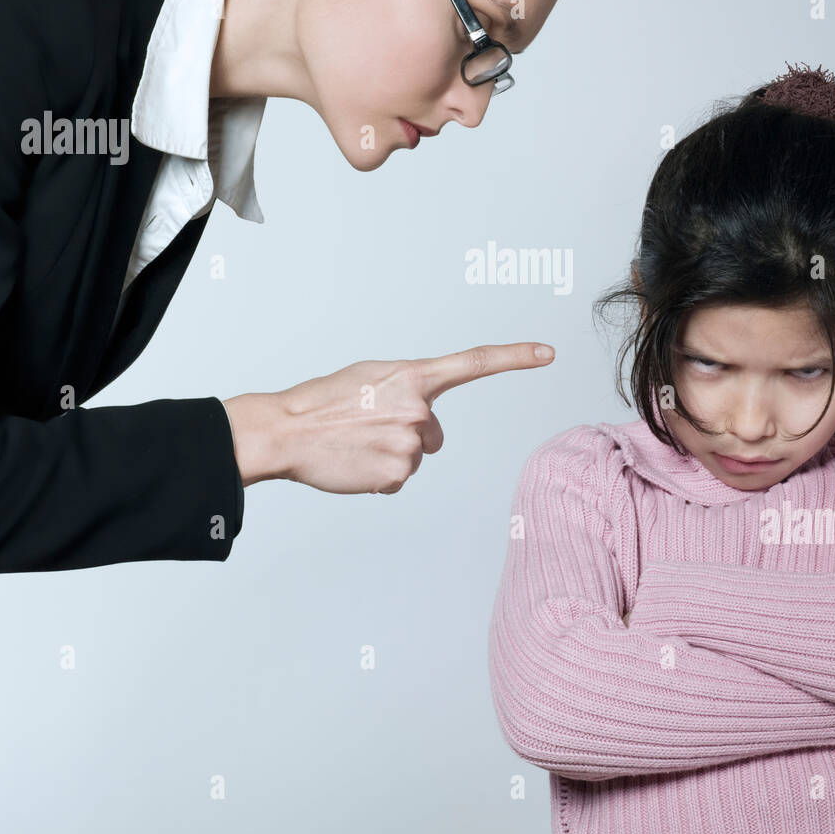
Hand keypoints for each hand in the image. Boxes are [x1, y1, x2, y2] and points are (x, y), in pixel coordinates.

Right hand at [223, 343, 554, 494]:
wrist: (286, 431)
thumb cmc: (323, 402)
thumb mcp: (370, 378)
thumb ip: (405, 388)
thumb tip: (423, 410)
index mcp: (412, 375)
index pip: (474, 363)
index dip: (515, 358)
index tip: (548, 353)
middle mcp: (418, 408)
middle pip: (434, 433)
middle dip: (407, 434)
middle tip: (366, 428)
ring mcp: (410, 443)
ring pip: (415, 457)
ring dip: (389, 455)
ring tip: (355, 444)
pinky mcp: (398, 474)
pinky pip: (397, 479)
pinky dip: (377, 476)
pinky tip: (354, 462)